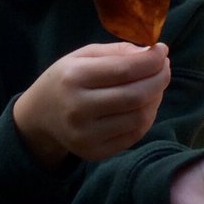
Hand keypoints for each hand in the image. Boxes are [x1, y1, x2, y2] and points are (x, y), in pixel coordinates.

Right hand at [14, 42, 170, 166]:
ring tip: (155, 85)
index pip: (125, 69)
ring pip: (139, 117)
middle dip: (159, 79)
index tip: (162, 51)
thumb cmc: (65, 79)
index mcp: (73, 77)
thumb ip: (116, 51)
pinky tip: (144, 104)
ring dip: (156, 98)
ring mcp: (86, 135)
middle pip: (136, 95)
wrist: (38, 117)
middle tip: (164, 68)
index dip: (151, 60)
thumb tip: (151, 53)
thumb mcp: (82, 56)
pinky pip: (134, 135)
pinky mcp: (95, 152)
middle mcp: (78, 109)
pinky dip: (147, 117)